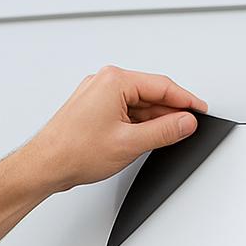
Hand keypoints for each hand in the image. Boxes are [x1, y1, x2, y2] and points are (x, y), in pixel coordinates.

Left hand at [23, 65, 207, 192]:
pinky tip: (144, 138)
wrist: (45, 165)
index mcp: (115, 81)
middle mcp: (105, 82)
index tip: (200, 110)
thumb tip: (185, 123)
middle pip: (151, 93)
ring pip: (138, 104)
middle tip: (187, 129)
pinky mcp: (93, 109)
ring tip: (164, 139)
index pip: (162, 86)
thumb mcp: (130, 143)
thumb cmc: (74, 151)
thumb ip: (164, 131)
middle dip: (170, 112)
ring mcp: (98, 95)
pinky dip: (138, 124)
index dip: (186, 100)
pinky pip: (125, 111)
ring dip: (153, 120)